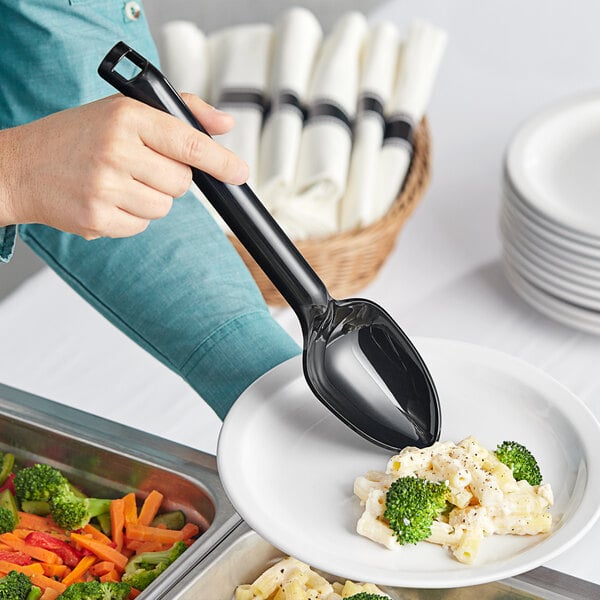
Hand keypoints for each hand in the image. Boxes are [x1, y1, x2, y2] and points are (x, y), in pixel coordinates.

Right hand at [0, 93, 247, 238]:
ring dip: (151, 199)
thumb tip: (225, 126)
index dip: (220, 161)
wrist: (21, 167)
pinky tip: (107, 199)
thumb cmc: (78, 136)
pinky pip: (141, 227)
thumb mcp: (124, 110)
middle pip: (181, 183)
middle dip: (170, 179)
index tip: (240, 173)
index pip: (188, 141)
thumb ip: (182, 112)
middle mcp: (116, 150)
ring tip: (119, 182)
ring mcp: (104, 187)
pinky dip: (132, 217)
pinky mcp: (97, 219)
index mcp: (126, 116)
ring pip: (164, 207)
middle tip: (140, 166)